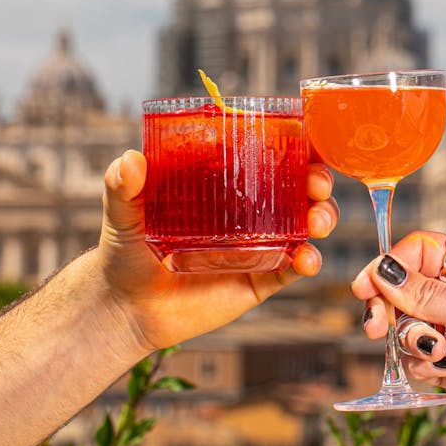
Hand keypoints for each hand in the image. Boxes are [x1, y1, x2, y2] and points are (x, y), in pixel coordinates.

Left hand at [97, 150, 337, 351]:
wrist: (127, 309)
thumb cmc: (126, 252)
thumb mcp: (122, 214)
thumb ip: (122, 187)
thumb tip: (130, 161)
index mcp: (222, 183)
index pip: (265, 155)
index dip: (295, 144)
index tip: (310, 136)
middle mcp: (246, 211)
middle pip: (297, 187)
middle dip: (317, 178)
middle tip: (316, 181)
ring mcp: (257, 246)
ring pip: (305, 225)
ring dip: (323, 216)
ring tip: (318, 221)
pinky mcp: (260, 280)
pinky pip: (293, 268)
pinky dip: (308, 261)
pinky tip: (306, 259)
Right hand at [351, 233, 445, 445]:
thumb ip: (425, 294)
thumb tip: (382, 271)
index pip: (424, 250)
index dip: (392, 265)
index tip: (366, 287)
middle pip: (408, 287)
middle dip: (392, 307)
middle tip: (377, 327)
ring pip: (408, 323)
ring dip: (412, 341)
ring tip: (436, 355)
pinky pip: (416, 355)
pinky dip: (422, 364)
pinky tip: (444, 373)